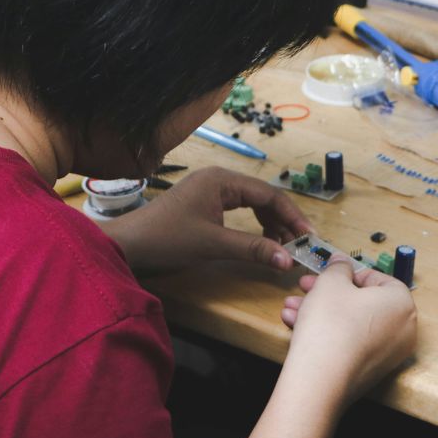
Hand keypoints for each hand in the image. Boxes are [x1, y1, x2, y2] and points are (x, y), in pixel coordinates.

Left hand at [101, 166, 312, 275]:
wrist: (128, 245)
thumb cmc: (167, 239)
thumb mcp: (213, 244)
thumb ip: (253, 249)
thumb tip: (288, 259)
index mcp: (221, 179)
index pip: (269, 194)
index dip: (292, 216)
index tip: (309, 237)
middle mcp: (217, 179)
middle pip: (262, 197)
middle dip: (282, 221)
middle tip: (298, 245)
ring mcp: (208, 190)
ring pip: (251, 203)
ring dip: (268, 224)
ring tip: (282, 246)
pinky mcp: (202, 204)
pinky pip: (237, 210)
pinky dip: (252, 225)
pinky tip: (260, 240)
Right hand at [279, 255, 416, 406]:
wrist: (320, 378)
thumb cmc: (331, 325)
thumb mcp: (330, 282)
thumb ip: (338, 268)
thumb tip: (342, 263)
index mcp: (401, 303)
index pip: (379, 278)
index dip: (348, 273)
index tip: (328, 273)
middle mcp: (403, 330)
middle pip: (362, 302)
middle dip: (328, 293)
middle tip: (305, 287)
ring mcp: (388, 354)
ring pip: (352, 323)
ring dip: (320, 312)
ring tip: (292, 308)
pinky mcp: (370, 371)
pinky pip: (350, 343)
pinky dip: (328, 333)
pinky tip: (297, 328)